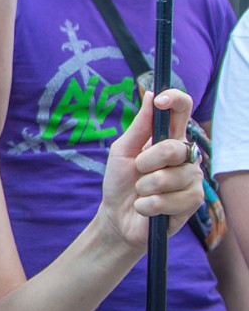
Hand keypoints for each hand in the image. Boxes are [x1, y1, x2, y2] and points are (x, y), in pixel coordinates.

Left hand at [99, 89, 204, 249]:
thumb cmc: (120, 181)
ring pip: (168, 177)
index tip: (160, 101)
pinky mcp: (193, 201)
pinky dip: (148, 205)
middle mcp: (185, 156)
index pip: (183, 110)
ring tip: (142, 192)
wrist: (118, 216)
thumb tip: (151, 93)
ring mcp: (192, 178)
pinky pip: (167, 199)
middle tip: (138, 171)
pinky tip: (147, 208)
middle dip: (146, 162)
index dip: (175, 100)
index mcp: (169, 138)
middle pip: (173, 147)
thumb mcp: (122, 150)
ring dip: (144, 187)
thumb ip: (139, 125)